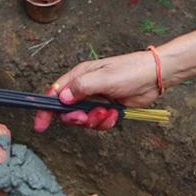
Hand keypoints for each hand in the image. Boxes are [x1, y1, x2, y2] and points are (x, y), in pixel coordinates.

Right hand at [37, 50, 162, 131]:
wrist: (154, 77)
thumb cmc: (130, 71)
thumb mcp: (104, 78)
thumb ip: (82, 87)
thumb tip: (62, 97)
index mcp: (80, 76)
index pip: (56, 93)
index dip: (46, 109)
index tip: (41, 124)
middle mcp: (85, 88)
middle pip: (68, 111)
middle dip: (77, 118)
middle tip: (86, 117)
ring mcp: (97, 99)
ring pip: (84, 119)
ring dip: (95, 120)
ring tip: (108, 112)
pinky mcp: (108, 109)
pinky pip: (99, 122)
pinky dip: (106, 122)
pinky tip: (115, 114)